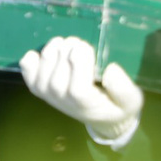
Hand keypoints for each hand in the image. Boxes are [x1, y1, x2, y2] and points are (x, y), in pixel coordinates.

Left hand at [19, 36, 143, 148]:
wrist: (102, 117)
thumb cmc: (118, 106)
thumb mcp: (132, 100)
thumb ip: (125, 89)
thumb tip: (110, 70)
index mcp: (86, 104)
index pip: (77, 88)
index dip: (80, 63)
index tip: (87, 48)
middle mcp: (64, 101)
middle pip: (58, 75)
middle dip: (67, 51)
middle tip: (78, 43)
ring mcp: (49, 95)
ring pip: (43, 70)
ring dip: (52, 51)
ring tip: (64, 44)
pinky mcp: (40, 88)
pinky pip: (28, 72)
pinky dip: (31, 61)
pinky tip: (41, 55)